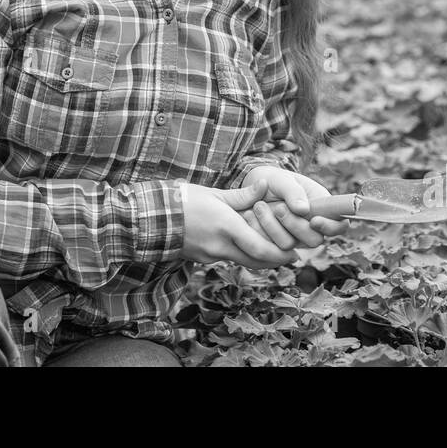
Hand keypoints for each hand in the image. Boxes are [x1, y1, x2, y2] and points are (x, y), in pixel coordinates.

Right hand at [179, 179, 299, 269]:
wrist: (152, 218)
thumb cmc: (182, 200)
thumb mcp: (214, 193)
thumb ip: (242, 195)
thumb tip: (265, 185)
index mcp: (226, 227)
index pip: (260, 249)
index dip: (280, 254)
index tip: (294, 253)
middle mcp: (220, 246)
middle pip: (255, 262)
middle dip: (275, 261)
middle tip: (290, 255)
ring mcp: (210, 256)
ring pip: (242, 262)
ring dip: (259, 258)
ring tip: (272, 249)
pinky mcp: (202, 258)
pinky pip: (228, 259)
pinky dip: (241, 254)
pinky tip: (245, 244)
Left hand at [239, 166, 350, 249]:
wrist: (250, 189)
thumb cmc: (273, 180)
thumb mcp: (282, 180)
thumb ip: (293, 192)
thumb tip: (304, 210)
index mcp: (322, 206)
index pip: (339, 224)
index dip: (330, 227)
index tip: (313, 220)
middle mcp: (311, 225)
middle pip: (315, 240)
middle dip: (295, 225)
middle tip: (278, 208)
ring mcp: (294, 237)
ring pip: (289, 245)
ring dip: (272, 227)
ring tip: (259, 206)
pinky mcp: (276, 244)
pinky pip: (270, 247)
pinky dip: (259, 231)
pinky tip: (251, 215)